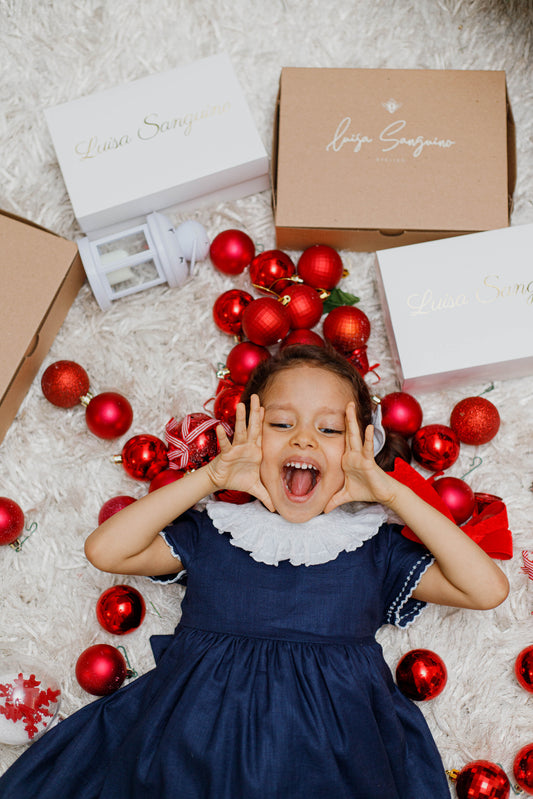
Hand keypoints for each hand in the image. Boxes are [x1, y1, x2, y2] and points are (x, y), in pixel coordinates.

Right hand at [205, 394, 274, 510]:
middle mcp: (247, 446)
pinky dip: (223, 437)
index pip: (261, 433)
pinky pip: (225, 445)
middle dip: (254, 412)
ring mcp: (236, 448)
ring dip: (241, 418)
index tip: (265, 406)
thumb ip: (267, 495)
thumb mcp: (256, 487)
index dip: (263, 420)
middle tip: (256, 396)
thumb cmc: (238, 479)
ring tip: (241, 405)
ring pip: (240, 431)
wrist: (222, 482)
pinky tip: (220, 428)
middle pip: (252, 426)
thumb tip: (276, 508)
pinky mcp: (226, 454)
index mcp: (256, 451)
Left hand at [324, 402, 397, 512]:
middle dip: (346, 418)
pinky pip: (368, 448)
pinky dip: (368, 438)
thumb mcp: (345, 495)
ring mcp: (361, 456)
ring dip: (353, 421)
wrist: (382, 495)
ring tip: (350, 407)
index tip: (330, 415)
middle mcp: (353, 454)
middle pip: (348, 433)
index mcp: (347, 459)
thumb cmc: (366, 490)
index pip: (341, 440)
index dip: (338, 428)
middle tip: (345, 402)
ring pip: (356, 436)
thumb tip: (324, 510)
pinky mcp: (368, 461)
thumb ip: (334, 500)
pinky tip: (368, 428)